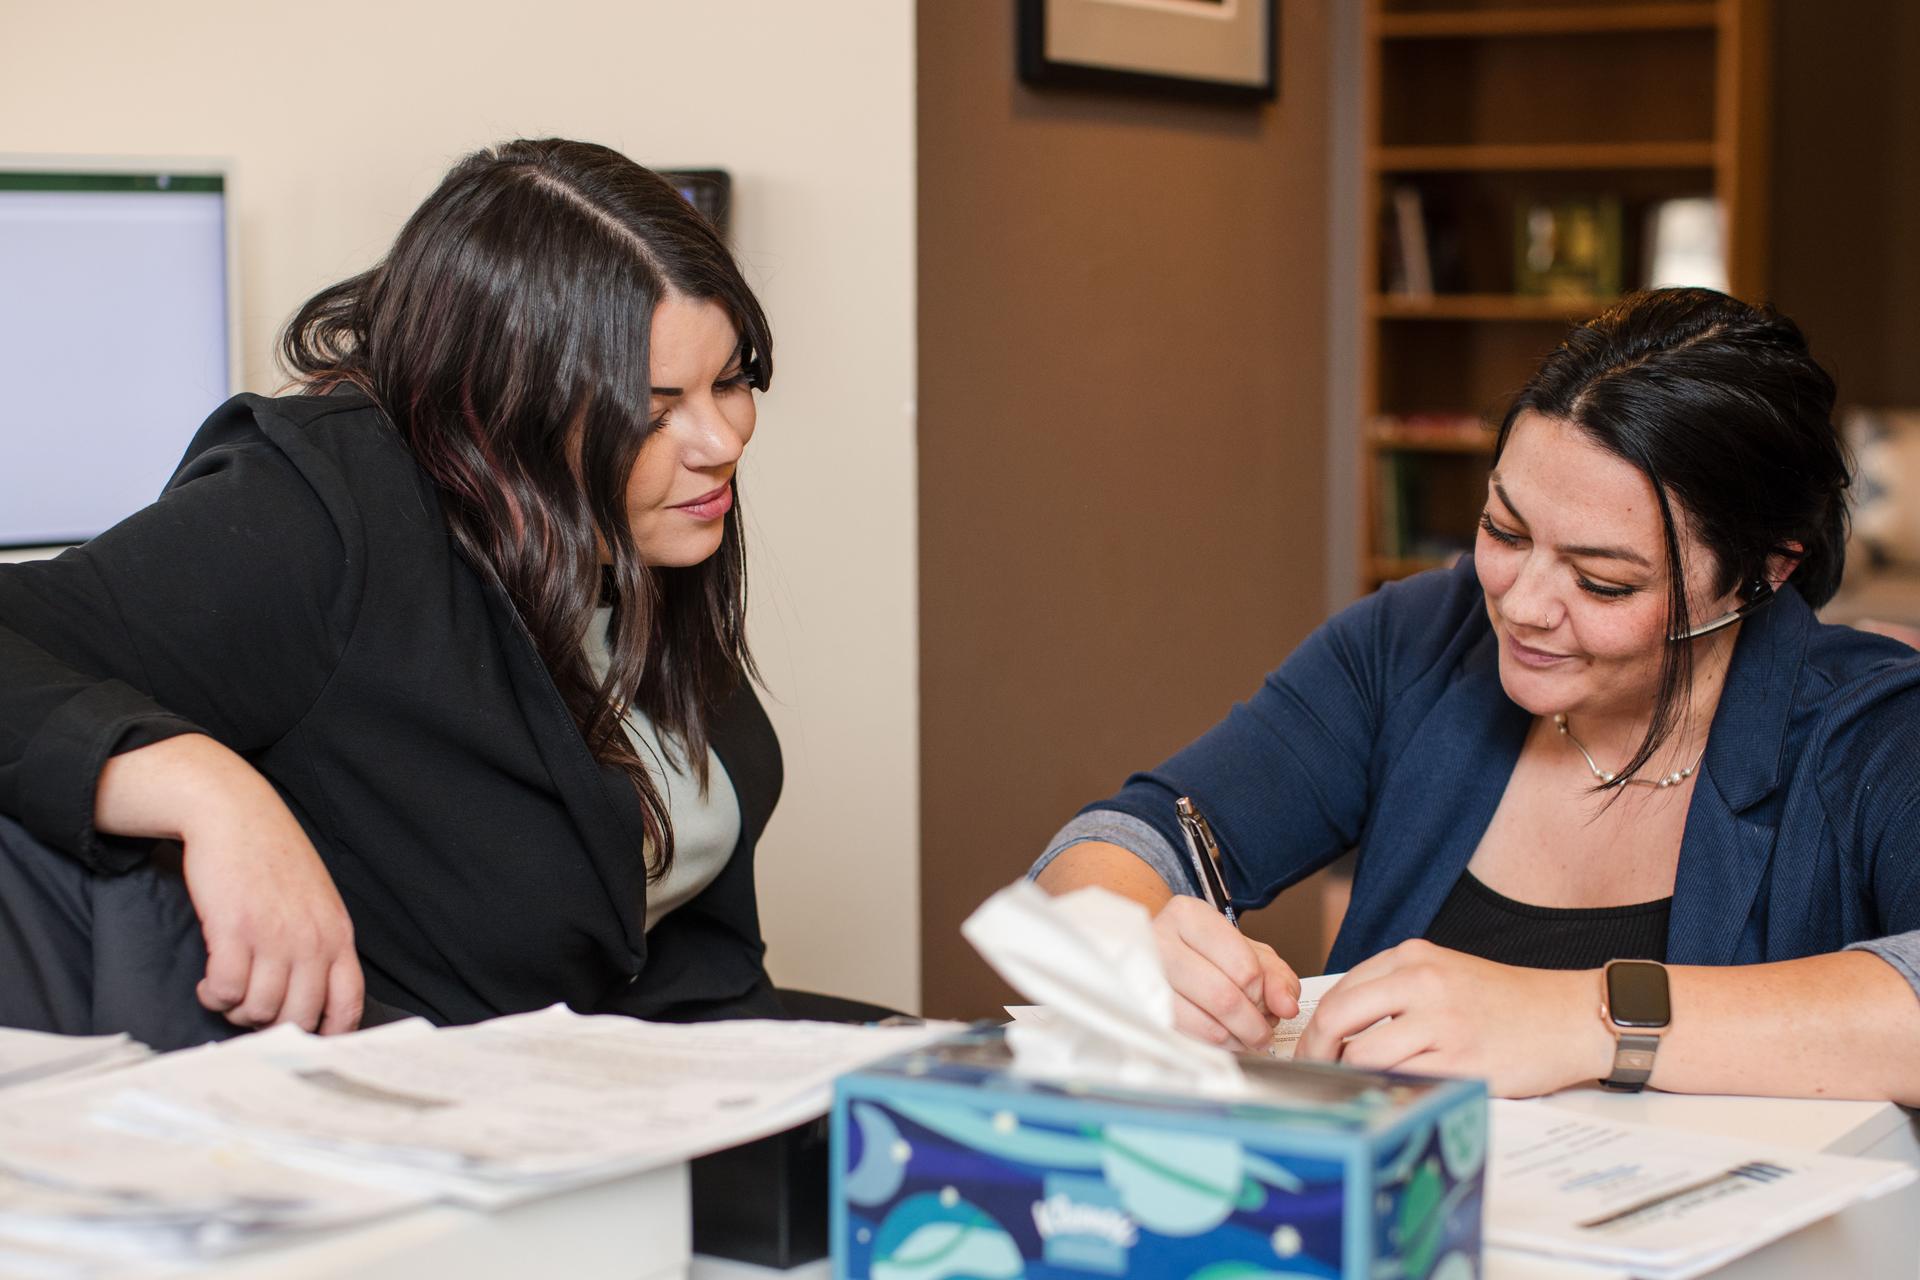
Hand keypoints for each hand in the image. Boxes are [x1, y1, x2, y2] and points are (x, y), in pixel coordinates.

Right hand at [97, 735, 363, 1033]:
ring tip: (227, 989)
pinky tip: (209, 981)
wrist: (235, 814)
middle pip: (298, 1017)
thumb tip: (309, 996)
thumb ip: (320, 944)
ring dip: (235, 1010)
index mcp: (338, 934)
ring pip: (258, 1010)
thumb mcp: (316, 901)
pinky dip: (213, 995)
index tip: (305, 1041)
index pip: (348, 1003)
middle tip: (250, 1009)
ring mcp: (275, 935)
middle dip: (270, 1024)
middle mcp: (312, 940)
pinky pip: (225, 991)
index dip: (328, 1033)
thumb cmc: (273, 859)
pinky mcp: (233, 929)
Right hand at [1152, 896, 1300, 1051]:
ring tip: (1242, 1037)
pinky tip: (1219, 1038)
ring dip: (1235, 1040)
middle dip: (1252, 1024)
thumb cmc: (1207, 956)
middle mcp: (1159, 941)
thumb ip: (1278, 978)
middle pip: (1223, 997)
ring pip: (1205, 1025)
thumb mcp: (1252, 955)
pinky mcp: (1141, 1013)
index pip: (1243, 967)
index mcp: (1189, 916)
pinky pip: (1187, 1041)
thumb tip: (1285, 1006)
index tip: (1261, 999)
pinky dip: (1213, 1048)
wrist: (1163, 962)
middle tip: (1261, 1032)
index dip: (1261, 993)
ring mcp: (1143, 979)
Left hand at [1295, 939, 1608, 1096]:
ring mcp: (1442, 1022)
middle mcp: (1423, 982)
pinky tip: (1390, 1092)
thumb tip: (1339, 1023)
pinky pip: (1402, 1079)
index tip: (1310, 1048)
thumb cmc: (1505, 1003)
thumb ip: (1396, 988)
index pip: (1340, 990)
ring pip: (1363, 1053)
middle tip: (1314, 1072)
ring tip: (1354, 1086)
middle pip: (1337, 1017)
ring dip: (1349, 1076)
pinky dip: (1387, 1089)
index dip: (1315, 1026)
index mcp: (1413, 957)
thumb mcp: (1444, 973)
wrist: (1568, 1017)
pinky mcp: (1462, 1061)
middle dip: (1315, 1050)